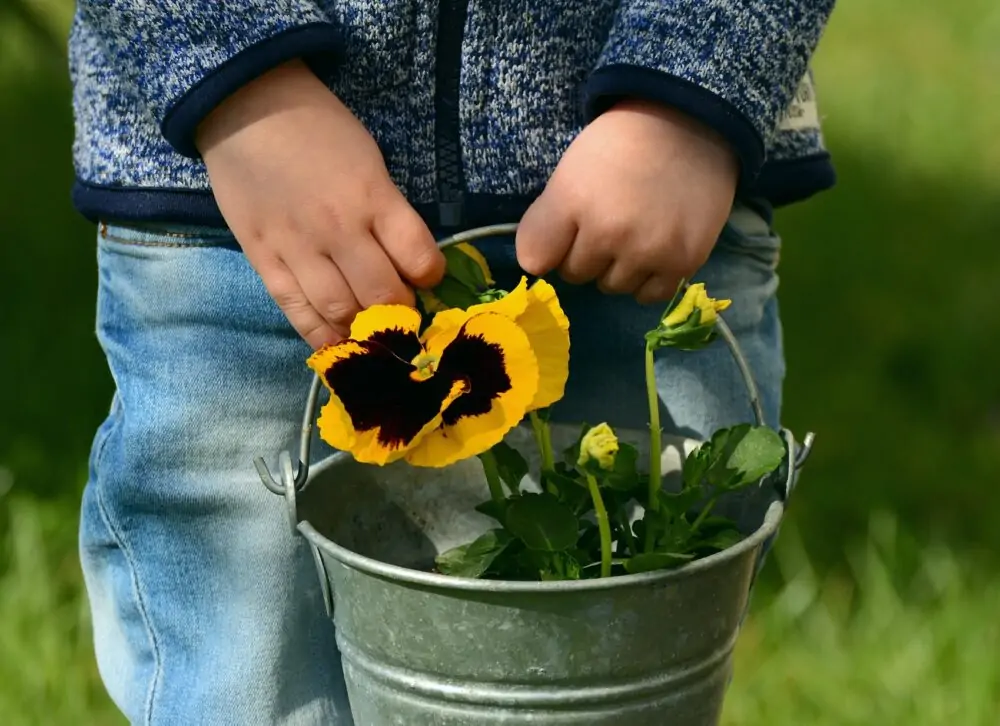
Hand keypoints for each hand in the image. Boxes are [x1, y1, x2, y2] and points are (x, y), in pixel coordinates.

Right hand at [196, 60, 444, 348]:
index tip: (426, 278)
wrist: (245, 108)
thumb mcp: (369, 160)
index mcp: (372, 196)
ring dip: (363, 330)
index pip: (419, 257)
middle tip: (402, 313)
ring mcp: (298, 248)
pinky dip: (320, 335)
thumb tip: (405, 262)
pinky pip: (295, 311)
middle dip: (401, 312)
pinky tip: (337, 345)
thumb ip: (387, 211)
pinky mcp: (264, 260)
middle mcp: (339, 228)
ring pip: (340, 311)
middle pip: (382, 295)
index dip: (430, 276)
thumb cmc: (318, 128)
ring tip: (372, 333)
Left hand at [515, 99, 738, 303]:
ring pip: (612, 286)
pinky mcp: (683, 262)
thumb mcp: (570, 170)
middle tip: (609, 222)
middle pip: (576, 274)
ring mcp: (648, 251)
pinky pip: (649, 295)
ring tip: (635, 233)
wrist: (691, 125)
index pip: (535, 258)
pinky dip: (648, 280)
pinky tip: (654, 251)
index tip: (565, 230)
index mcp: (573, 201)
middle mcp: (609, 233)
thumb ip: (545, 220)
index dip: (549, 245)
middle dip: (586, 254)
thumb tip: (537, 265)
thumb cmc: (622, 144)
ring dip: (618, 268)